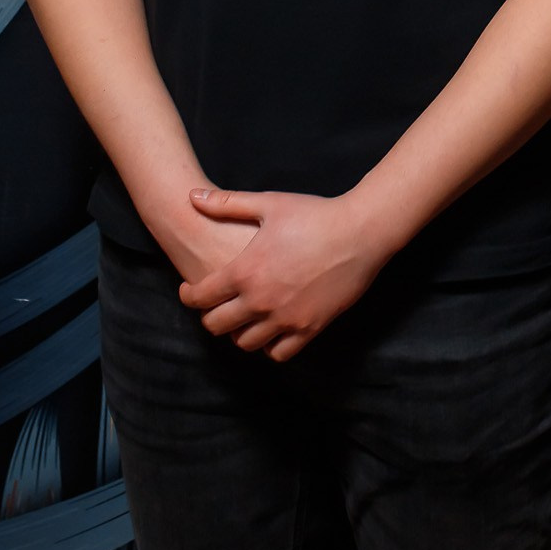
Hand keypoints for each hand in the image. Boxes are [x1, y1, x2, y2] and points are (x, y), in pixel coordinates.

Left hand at [178, 188, 388, 359]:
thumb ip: (227, 203)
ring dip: (239, 332)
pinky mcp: (310, 328)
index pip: (200, 297)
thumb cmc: (315, 214)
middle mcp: (261, 300)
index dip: (189, 295)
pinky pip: (279, 353)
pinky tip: (273, 328)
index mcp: (246, 271)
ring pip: (245, 344)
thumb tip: (192, 196)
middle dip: (211, 316)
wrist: (361, 232)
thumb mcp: (269, 203)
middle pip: (216, 326)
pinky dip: (271, 345)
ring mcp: (286, 318)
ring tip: (245, 318)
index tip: (191, 291)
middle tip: (217, 306)